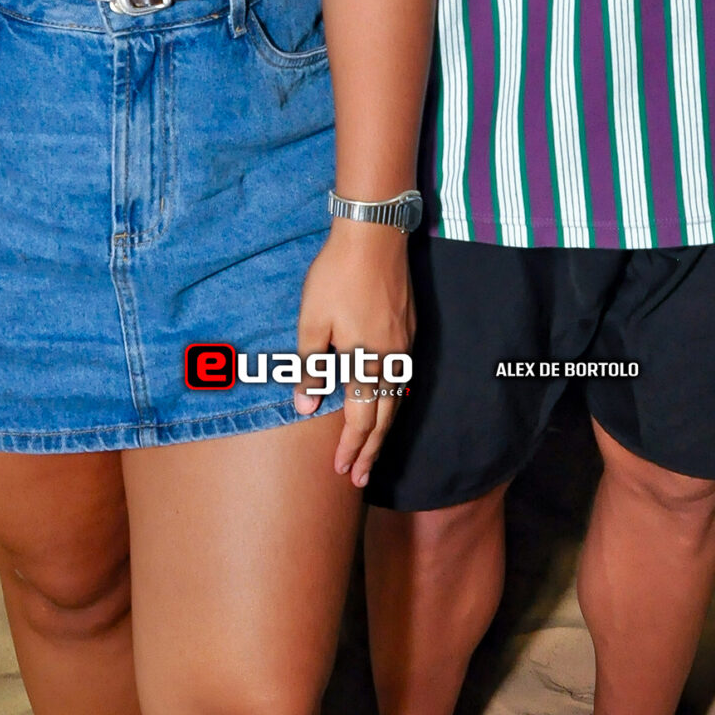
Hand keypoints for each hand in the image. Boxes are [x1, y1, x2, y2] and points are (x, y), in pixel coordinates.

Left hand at [292, 221, 414, 488]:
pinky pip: (402, 377)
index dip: (351, 447)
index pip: (362, 419)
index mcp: (367, 362)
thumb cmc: (337, 277)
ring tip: (372, 449)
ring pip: (397, 398)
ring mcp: (404, 344)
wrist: (374, 236)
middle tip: (359, 478)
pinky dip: (392, 400)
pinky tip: (384, 402)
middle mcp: (392, 360)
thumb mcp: (312, 322)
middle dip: (371, 450)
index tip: (341, 471)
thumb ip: (310, 367)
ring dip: (384, 427)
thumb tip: (306, 406)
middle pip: (385, 417)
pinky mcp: (408, 329)